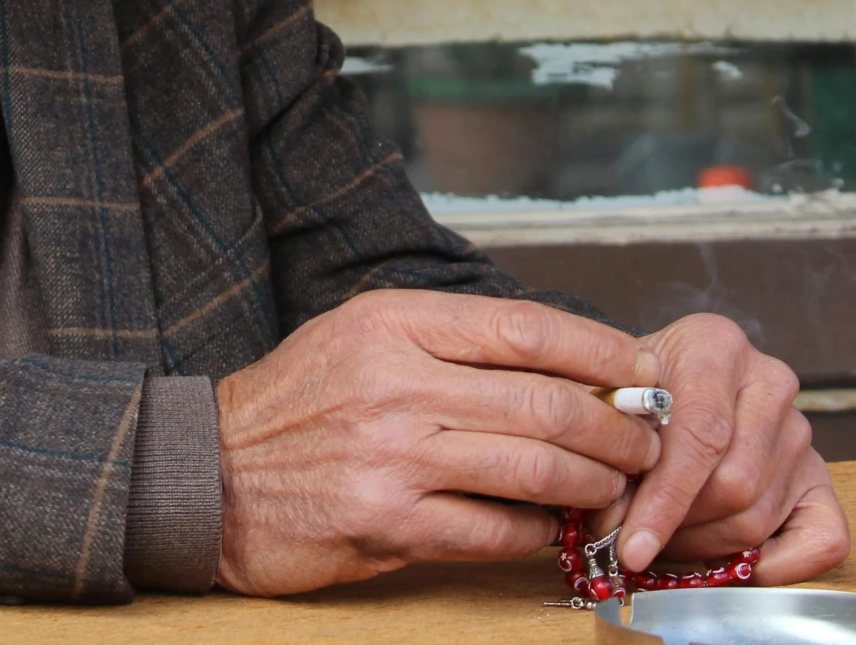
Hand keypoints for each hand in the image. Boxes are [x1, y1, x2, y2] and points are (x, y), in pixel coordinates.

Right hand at [212, 289, 662, 595]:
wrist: (208, 474)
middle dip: (615, 425)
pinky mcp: (386, 523)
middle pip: (544, 401)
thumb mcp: (361, 336)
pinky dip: (537, 532)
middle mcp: (396, 383)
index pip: (525, 327)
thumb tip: (557, 359)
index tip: (640, 367)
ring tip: (614, 485)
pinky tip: (551, 528)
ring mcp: (392, 456)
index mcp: (394, 323)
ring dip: (591, 482)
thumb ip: (448, 341)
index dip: (599, 349)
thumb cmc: (298, 403)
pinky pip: (493, 530)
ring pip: (532, 468)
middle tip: (646, 440)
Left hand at [606, 312, 848, 583]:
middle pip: (732, 484)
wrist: (663, 385)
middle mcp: (769, 381)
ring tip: (670, 532)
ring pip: (757, 516)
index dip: (664, 501)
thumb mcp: (612, 402)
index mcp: (716, 347)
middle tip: (640, 534)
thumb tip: (615, 523)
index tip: (632, 547)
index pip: (701, 437)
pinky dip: (782, 566)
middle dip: (679, 524)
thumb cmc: (635, 396)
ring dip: (707, 543)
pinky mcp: (821, 475)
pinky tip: (737, 564)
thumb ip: (612, 452)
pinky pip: (824, 538)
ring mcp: (800, 429)